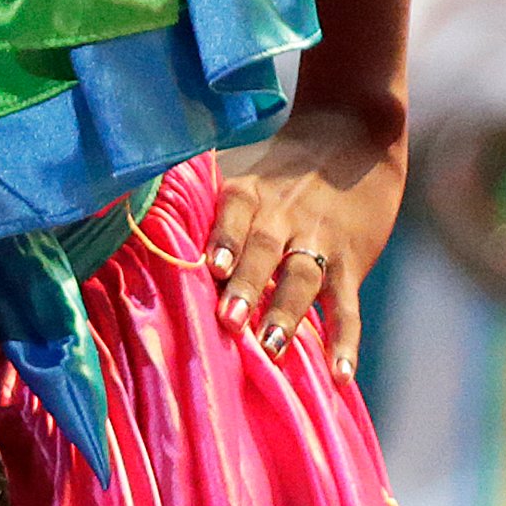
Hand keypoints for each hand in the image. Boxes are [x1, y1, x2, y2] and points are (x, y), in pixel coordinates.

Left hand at [208, 105, 406, 379]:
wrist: (356, 132)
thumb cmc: (287, 169)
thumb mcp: (250, 175)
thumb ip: (215, 211)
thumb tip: (149, 243)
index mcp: (252, 194)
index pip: (235, 213)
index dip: (224, 239)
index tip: (211, 267)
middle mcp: (285, 215)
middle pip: (265, 250)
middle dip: (248, 285)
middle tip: (230, 319)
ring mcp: (320, 240)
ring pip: (303, 277)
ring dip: (287, 314)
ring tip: (271, 348)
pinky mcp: (352, 261)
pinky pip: (347, 304)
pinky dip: (344, 340)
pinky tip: (340, 373)